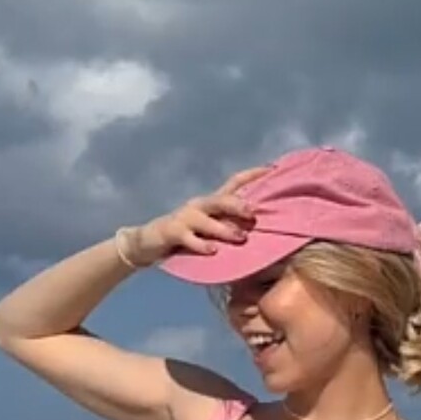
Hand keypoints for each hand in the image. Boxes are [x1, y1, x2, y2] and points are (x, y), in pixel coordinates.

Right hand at [123, 167, 270, 265]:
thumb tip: (259, 227)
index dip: (253, 175)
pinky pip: (189, 238)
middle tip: (253, 213)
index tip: (272, 169)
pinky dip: (201, 244)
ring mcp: (185, 218)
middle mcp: (199, 206)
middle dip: (238, 204)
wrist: (147, 243)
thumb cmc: (187, 236)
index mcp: (211, 202)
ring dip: (225, 228)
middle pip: (221, 199)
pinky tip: (213, 250)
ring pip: (207, 219)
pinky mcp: (172, 232)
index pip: (234, 182)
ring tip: (241, 237)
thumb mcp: (210, 228)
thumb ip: (230, 224)